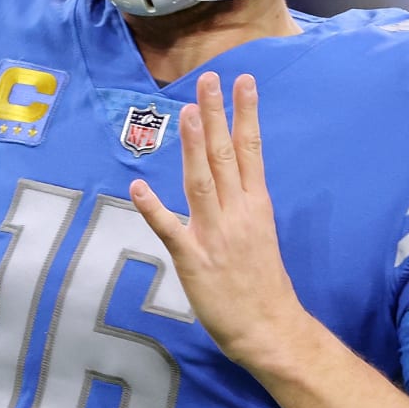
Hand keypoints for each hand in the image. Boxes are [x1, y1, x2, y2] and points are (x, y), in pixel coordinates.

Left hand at [131, 72, 309, 368]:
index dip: (246, 113)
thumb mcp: (261, 233)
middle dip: (217, 115)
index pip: (251, 149)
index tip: (243, 81)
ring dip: (194, 147)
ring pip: (201, 182)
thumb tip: (232, 176)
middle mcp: (237, 213)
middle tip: (209, 79)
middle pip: (225, 155)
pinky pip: (170, 229)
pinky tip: (138, 187)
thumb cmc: (263, 283)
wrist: (270, 328)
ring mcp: (215, 234)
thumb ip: (244, 203)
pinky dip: (154, 208)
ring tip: (189, 112)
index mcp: (255, 205)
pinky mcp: (194, 260)